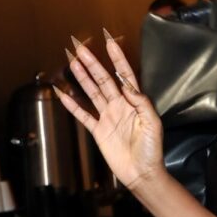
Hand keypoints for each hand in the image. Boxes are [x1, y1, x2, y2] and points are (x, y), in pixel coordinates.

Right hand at [54, 31, 164, 192]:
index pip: (124, 76)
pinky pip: (83, 115)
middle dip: (92, 64)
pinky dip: (73, 106)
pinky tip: (63, 94)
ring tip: (72, 63)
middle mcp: (119, 106)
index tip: (109, 42)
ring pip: (92, 93)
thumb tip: (128, 86)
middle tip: (80, 48)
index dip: (117, 59)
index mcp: (134, 103)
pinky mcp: (99, 131)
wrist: (142, 173)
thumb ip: (142, 103)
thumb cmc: (152, 150)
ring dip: (82, 78)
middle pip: (103, 80)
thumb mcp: (152, 124)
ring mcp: (108, 117)